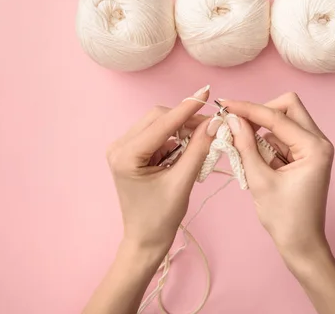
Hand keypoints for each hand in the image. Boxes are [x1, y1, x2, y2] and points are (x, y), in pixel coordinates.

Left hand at [84, 86, 222, 313]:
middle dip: (186, 120)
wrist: (145, 240)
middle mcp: (120, 146)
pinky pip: (158, 135)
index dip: (186, 108)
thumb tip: (214, 123)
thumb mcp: (182, 183)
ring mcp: (123, 149)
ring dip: (182, 129)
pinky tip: (189, 148)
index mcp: (126, 155)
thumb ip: (198, 150)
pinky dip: (176, 138)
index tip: (206, 94)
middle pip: (158, 118)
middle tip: (212, 126)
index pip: (161, 122)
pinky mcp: (131, 153)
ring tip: (203, 140)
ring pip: (159, 124)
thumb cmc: (160, 217)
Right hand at [222, 93, 334, 313]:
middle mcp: (319, 142)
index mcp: (314, 147)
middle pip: (288, 107)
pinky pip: (283, 138)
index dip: (248, 109)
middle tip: (237, 125)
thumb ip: (245, 146)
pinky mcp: (305, 156)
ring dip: (262, 130)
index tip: (225, 105)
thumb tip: (233, 120)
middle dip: (260, 113)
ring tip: (242, 149)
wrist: (301, 245)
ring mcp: (314, 148)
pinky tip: (253, 159)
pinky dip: (266, 143)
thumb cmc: (284, 218)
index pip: (277, 116)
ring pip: (284, 121)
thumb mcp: (259, 180)